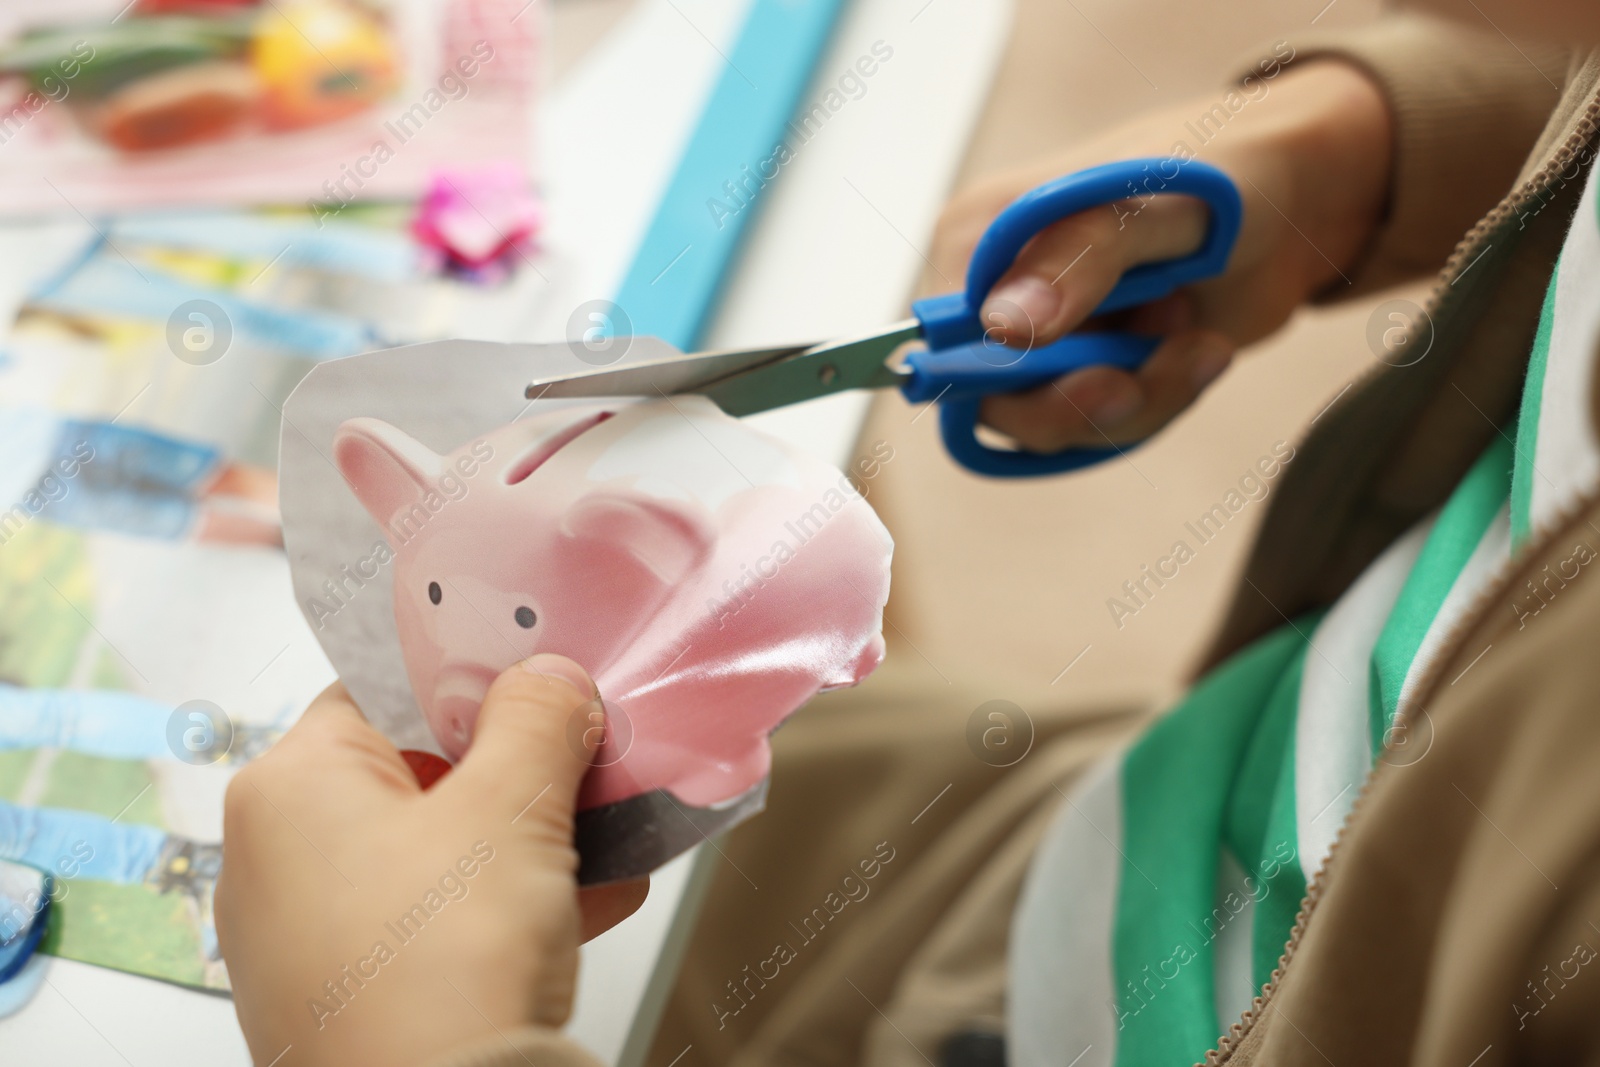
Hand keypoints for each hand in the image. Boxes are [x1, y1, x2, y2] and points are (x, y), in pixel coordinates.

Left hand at [216, 655, 647, 1066]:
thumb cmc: (446, 968)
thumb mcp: (513, 809)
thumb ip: (536, 719)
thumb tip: (546, 679)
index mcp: (290, 789)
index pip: (383, 690)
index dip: (472, 678)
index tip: (542, 679)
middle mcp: (278, 858)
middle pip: (418, 772)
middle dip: (519, 769)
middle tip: (587, 760)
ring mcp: (311, 936)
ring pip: (437, 852)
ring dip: (529, 840)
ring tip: (608, 835)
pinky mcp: (352, 994)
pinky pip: (436, 921)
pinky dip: (507, 905)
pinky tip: (587, 903)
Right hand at [927, 60, 1392, 450]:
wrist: (1300, 200)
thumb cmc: (1226, 171)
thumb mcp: (1156, 202)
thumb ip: (1077, 259)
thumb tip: (1001, 326)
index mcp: (980, 236)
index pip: (943, 338)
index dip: (999, 377)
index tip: (1093, 372)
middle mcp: (996, 293)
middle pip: (994, 401)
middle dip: (1082, 403)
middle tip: (1142, 376)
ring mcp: (1044, 340)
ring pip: (1054, 425)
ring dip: (1139, 399)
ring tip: (1195, 338)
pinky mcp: (1089, 373)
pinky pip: (1102, 428)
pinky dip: (1158, 403)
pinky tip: (1199, 350)